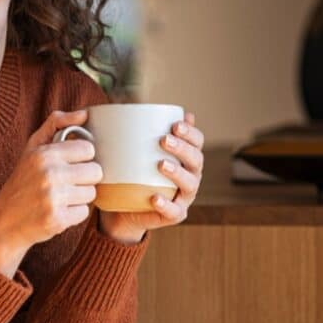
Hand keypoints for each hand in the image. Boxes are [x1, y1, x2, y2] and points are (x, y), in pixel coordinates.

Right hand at [0, 110, 102, 276]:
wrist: (3, 222)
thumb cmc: (21, 182)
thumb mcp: (32, 148)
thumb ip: (56, 124)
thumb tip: (84, 113)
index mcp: (44, 154)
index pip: (88, 149)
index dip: (82, 158)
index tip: (70, 164)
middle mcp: (49, 174)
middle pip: (95, 172)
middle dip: (84, 178)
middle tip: (67, 182)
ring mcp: (54, 198)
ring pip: (92, 193)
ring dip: (79, 197)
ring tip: (60, 197)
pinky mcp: (58, 220)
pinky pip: (84, 212)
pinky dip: (74, 214)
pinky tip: (58, 211)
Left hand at [98, 112, 204, 243]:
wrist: (125, 208)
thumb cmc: (134, 173)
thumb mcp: (136, 151)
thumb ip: (140, 132)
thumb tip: (137, 107)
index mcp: (186, 158)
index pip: (197, 142)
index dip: (191, 132)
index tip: (175, 124)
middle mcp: (191, 176)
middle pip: (196, 160)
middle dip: (183, 148)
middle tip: (163, 140)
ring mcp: (184, 197)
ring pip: (190, 184)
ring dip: (177, 173)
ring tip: (161, 164)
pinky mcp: (174, 215)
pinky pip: (174, 211)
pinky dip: (166, 204)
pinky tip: (154, 197)